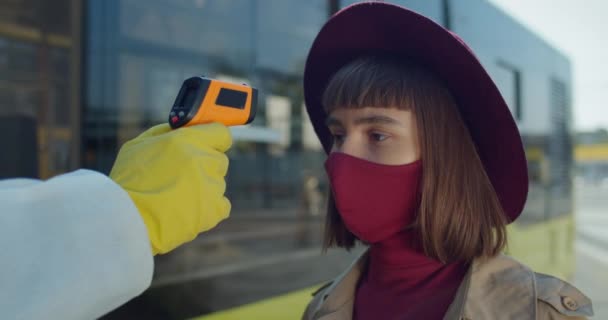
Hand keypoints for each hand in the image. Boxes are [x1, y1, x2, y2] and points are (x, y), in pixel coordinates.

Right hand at [110, 123, 231, 254]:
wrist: (126, 218)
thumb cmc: (129, 180)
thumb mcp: (140, 144)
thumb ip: (168, 133)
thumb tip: (186, 128)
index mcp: (188, 140)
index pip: (221, 133)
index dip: (213, 139)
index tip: (206, 145)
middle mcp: (204, 160)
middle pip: (219, 159)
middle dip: (204, 165)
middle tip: (181, 176)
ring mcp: (212, 186)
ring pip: (217, 183)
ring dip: (203, 187)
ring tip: (177, 196)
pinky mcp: (214, 210)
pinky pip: (221, 205)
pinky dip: (209, 208)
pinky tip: (188, 209)